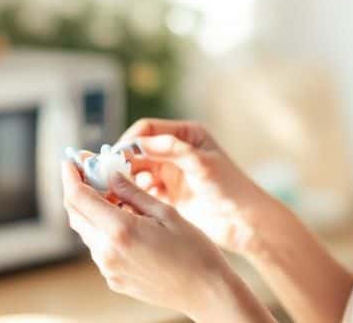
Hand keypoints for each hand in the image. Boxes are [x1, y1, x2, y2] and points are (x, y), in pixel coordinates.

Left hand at [60, 161, 244, 318]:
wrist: (206, 292)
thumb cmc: (193, 251)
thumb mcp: (166, 212)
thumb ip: (133, 193)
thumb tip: (111, 175)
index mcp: (120, 231)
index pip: (78, 198)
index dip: (70, 176)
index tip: (70, 162)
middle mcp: (107, 252)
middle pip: (76, 215)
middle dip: (78, 191)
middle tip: (91, 173)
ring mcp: (108, 269)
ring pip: (87, 232)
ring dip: (93, 211)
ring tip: (116, 197)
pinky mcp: (114, 279)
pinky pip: (100, 249)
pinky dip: (104, 230)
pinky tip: (126, 221)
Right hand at [116, 119, 281, 255]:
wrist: (244, 223)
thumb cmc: (231, 188)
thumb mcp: (202, 164)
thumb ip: (173, 150)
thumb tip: (139, 142)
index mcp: (186, 134)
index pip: (147, 129)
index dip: (129, 141)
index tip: (114, 157)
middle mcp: (175, 151)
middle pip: (137, 150)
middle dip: (122, 162)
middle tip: (107, 177)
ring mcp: (169, 173)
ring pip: (136, 171)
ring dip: (125, 180)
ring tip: (120, 192)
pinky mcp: (166, 195)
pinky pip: (140, 190)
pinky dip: (131, 195)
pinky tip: (129, 204)